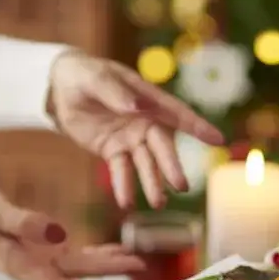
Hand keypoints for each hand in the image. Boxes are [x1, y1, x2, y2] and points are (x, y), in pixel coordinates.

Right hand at [0, 186, 144, 279]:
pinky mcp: (43, 250)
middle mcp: (34, 267)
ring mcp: (39, 260)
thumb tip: (60, 233)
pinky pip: (75, 255)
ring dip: (108, 265)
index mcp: (19, 264)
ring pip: (79, 267)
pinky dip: (96, 253)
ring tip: (137, 261)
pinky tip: (116, 251)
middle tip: (140, 266)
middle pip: (76, 275)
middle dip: (109, 272)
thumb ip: (23, 223)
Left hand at [47, 51, 224, 208]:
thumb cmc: (82, 75)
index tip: (219, 140)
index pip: (176, 113)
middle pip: (162, 147)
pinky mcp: (113, 151)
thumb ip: (115, 93)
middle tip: (181, 186)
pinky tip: (126, 202)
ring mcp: (130, 138)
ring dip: (152, 183)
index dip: (198, 126)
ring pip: (145, 164)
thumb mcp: (93, 78)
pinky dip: (123, 186)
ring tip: (158, 204)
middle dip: (171, 166)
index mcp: (146, 98)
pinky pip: (121, 171)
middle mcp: (144, 120)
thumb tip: (138, 108)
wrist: (59, 88)